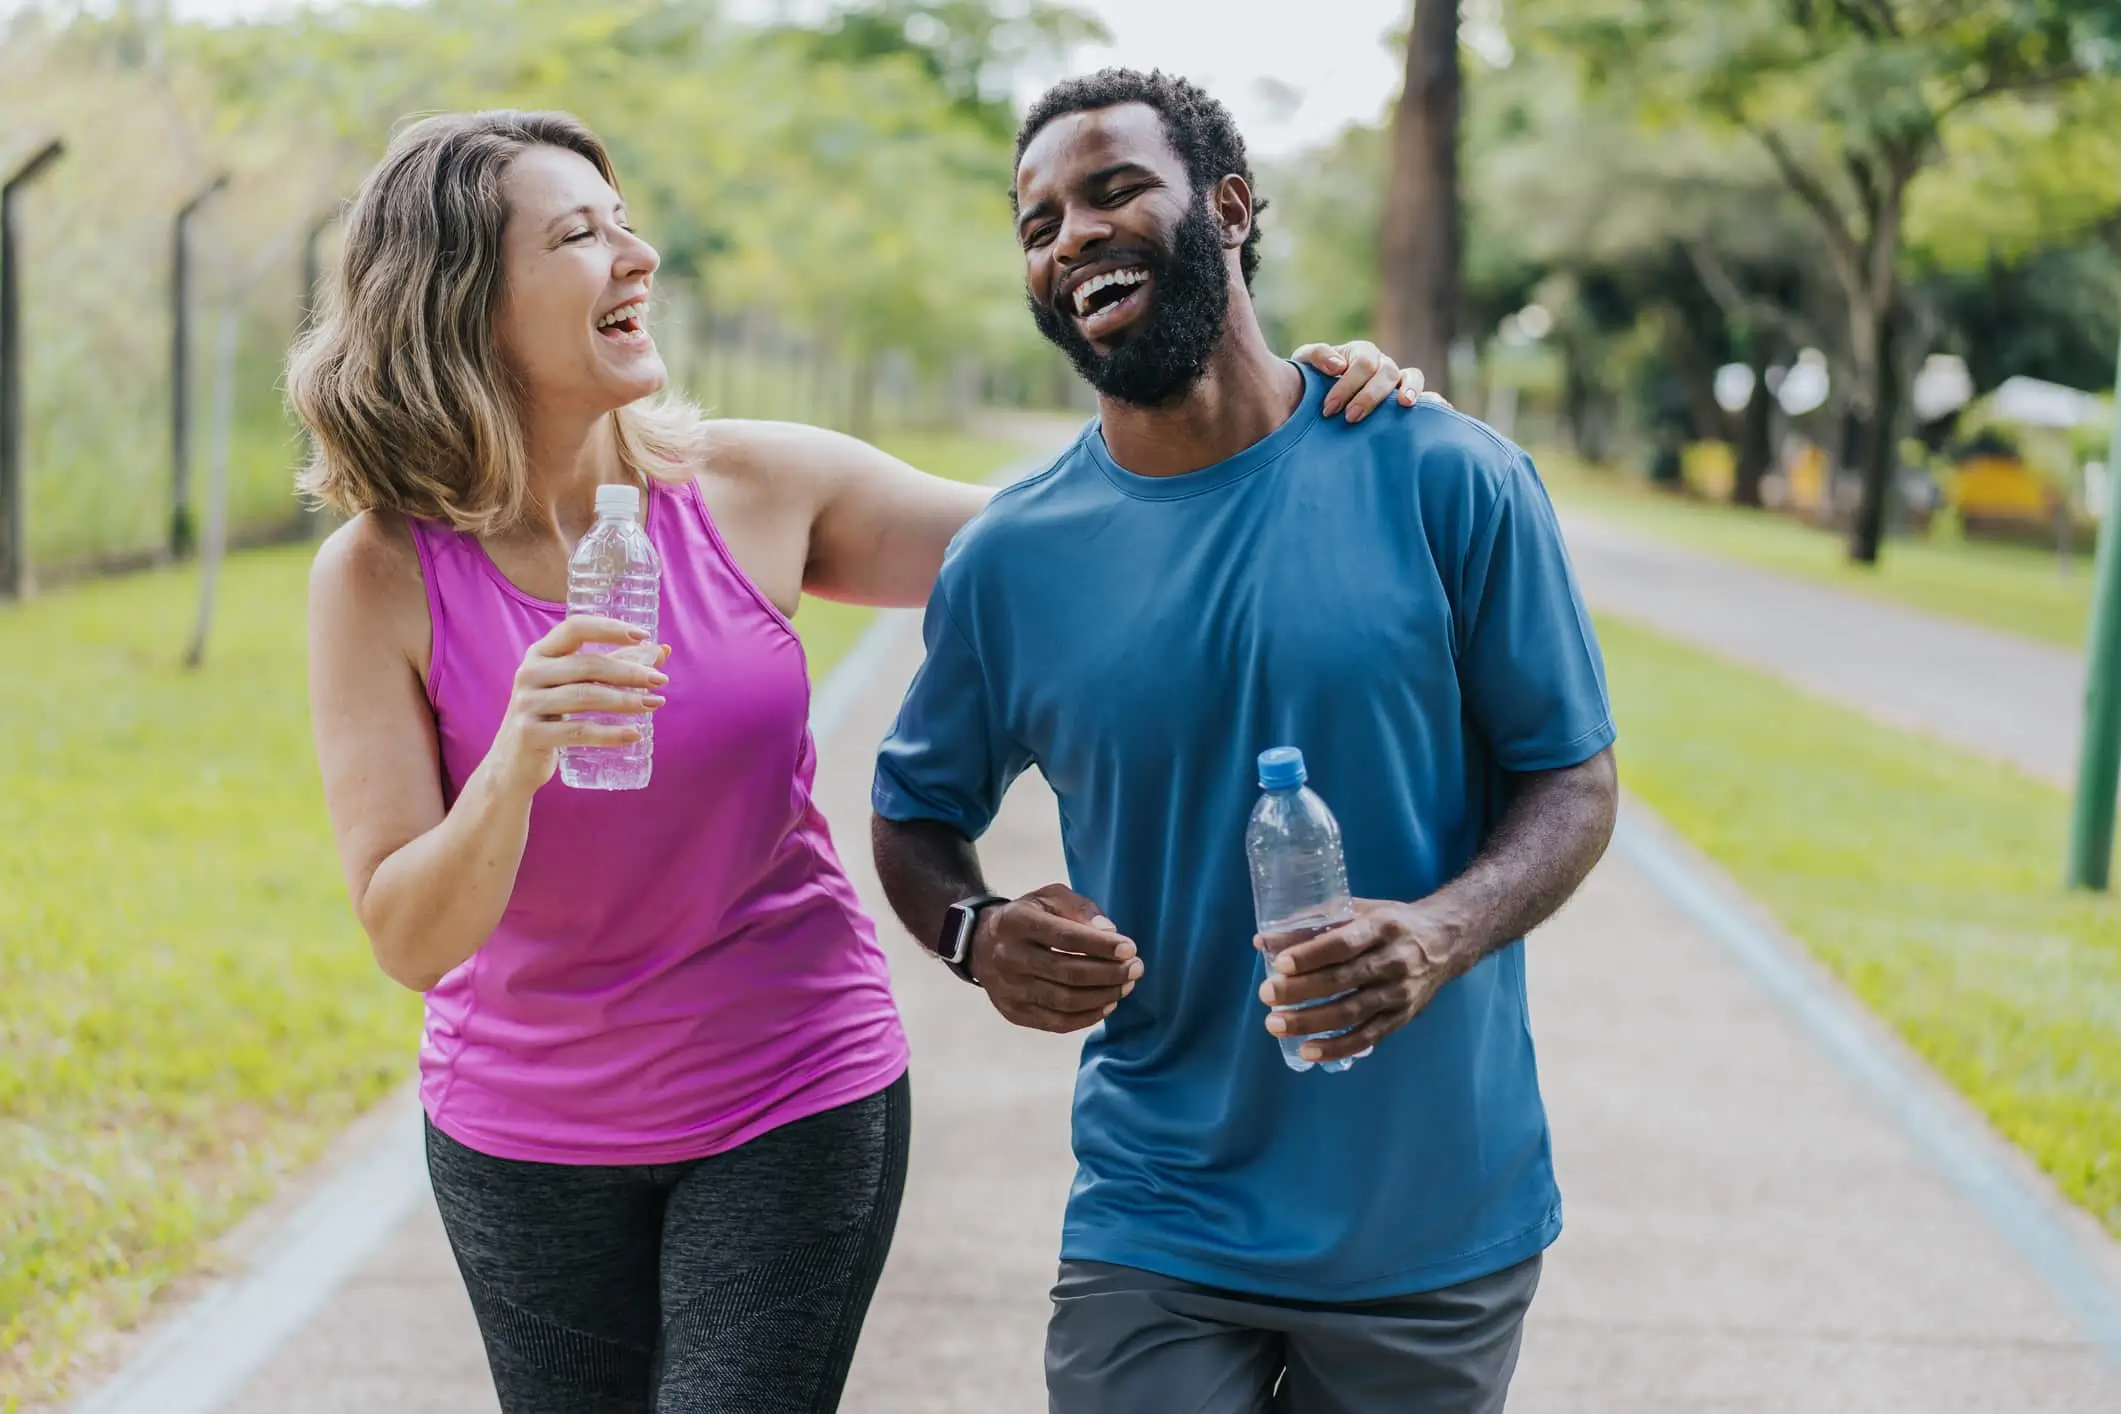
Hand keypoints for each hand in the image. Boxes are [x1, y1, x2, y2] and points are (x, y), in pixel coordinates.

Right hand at [486, 616, 669, 796]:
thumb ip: (615, 667)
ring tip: (655, 704)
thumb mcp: (576, 687)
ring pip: (585, 696)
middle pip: (588, 665)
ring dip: (626, 700)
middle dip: (630, 672)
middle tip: (661, 681)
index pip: (575, 628)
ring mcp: (526, 704)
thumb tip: (662, 650)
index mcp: (540, 653)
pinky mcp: (530, 734)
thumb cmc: (552, 717)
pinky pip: (578, 731)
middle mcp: (529, 673)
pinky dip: (610, 733)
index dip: (610, 629)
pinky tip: (635, 735)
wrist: (513, 762)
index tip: (644, 636)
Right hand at [972, 883, 1142, 1033]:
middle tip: (1136, 969)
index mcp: (1016, 922)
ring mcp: (1008, 989)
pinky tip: (1107, 1005)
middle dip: (1109, 973)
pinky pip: (1056, 1022)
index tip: (1130, 948)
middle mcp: (1008, 957)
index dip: (1101, 945)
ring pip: (1064, 1001)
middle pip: (1067, 972)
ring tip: (1126, 986)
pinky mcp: (1013, 1012)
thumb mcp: (1048, 898)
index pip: (1065, 937)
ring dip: (1102, 995)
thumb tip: (1110, 932)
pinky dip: (1087, 1017)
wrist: (980, 944)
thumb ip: (1080, 909)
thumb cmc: (1027, 917)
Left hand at [1256, 899, 1461, 1063]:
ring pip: (1351, 1012)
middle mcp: (1394, 961)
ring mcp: (1399, 993)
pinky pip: (1367, 1037)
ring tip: (1275, 1023)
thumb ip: (1314, 923)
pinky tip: (1308, 1051)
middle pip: (1343, 980)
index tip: (1279, 963)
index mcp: (1383, 927)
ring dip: (1311, 1021)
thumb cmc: (1392, 923)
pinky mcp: (1402, 1018)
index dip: (1311, 955)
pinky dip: (1337, 1047)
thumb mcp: (1360, 910)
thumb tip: (1264, 941)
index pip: (1344, 944)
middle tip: (1266, 995)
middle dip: (1301, 990)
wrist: (1446, 942)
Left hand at [1290, 341, 1438, 421]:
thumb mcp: (1306, 364)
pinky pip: (1429, 397)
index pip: (1362, 363)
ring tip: (1404, 405)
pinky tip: (1437, 411)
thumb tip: (1338, 366)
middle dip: (1369, 396)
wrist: (1317, 402)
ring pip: (1412, 377)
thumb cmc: (1312, 381)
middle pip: (1386, 372)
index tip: (1328, 409)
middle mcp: (1383, 364)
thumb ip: (1317, 357)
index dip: (1346, 385)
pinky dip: (1435, 402)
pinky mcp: (1408, 400)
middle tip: (1350, 418)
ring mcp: (1398, 381)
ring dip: (1410, 389)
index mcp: (1361, 353)